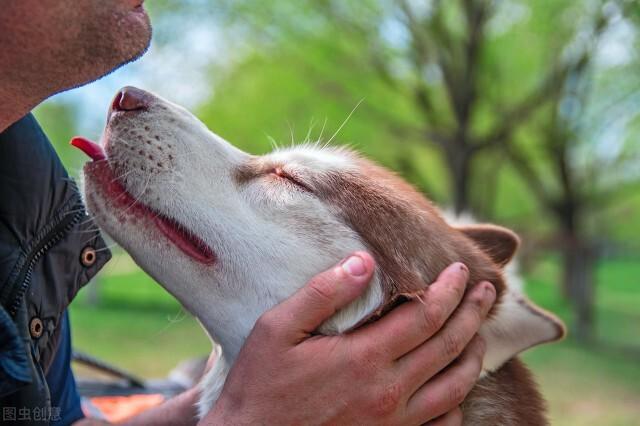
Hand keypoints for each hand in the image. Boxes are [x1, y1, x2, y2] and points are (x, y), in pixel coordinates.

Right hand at [200, 252, 494, 424]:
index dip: (448, 290)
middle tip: (488, 291)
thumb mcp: (277, 329)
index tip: (460, 270)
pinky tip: (458, 387)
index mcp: (364, 357)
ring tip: (481, 332)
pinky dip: (458, 402)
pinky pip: (442, 425)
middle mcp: (389, 391)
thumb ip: (322, 293)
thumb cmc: (260, 386)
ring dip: (474, 354)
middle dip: (472, 313)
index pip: (425, 315)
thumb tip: (363, 262)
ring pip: (455, 386)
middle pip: (448, 345)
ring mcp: (394, 422)